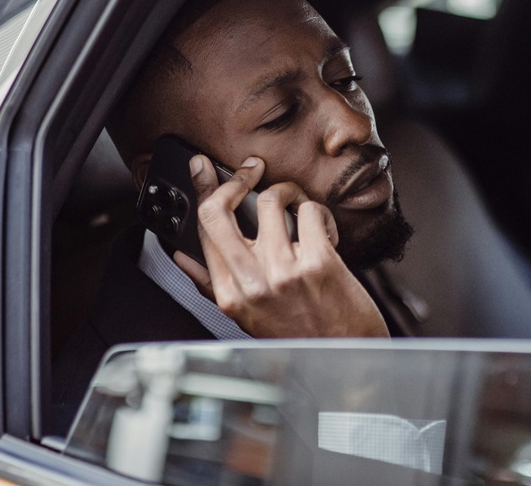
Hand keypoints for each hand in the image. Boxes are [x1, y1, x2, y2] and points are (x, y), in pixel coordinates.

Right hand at [173, 154, 388, 338]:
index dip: (203, 190)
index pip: (203, 229)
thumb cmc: (301, 337)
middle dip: (236, 179)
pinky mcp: (318, 262)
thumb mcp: (246, 319)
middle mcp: (251, 282)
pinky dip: (317, 212)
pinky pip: (309, 211)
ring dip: (287, 192)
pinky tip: (323, 229)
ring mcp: (284, 271)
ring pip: (271, 200)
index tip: (204, 169)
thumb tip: (183, 256)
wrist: (347, 360)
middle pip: (220, 211)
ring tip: (298, 207)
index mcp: (229, 294)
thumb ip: (211, 285)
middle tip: (251, 169)